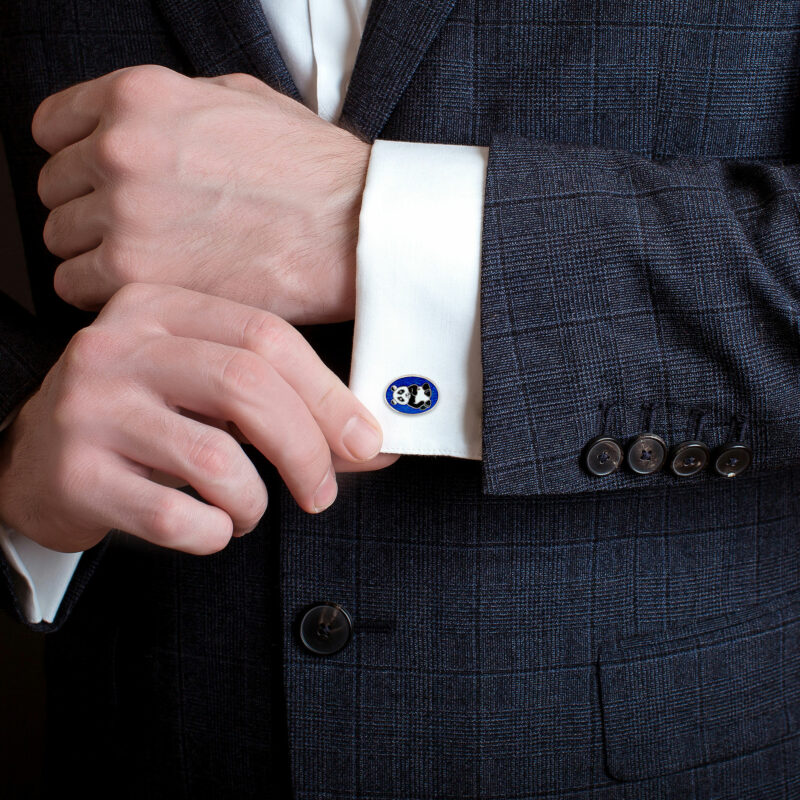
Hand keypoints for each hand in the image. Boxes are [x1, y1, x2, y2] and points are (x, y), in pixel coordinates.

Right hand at [0, 283, 396, 554]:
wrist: (32, 459)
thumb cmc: (143, 420)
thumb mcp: (204, 389)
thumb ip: (282, 402)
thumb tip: (372, 444)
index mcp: (161, 307)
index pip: (266, 335)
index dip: (328, 393)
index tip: (364, 441)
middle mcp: (119, 346)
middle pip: (245, 385)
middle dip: (305, 449)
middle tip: (321, 492)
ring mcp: (89, 409)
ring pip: (214, 459)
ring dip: (254, 501)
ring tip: (247, 510)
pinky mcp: (74, 474)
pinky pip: (174, 517)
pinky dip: (213, 534)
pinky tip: (209, 528)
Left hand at [33, 66, 370, 323]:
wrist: (355, 229)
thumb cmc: (313, 172)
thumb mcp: (243, 100)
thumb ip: (174, 106)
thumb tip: (142, 125)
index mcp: (140, 97)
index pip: (53, 128)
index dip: (76, 160)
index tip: (97, 185)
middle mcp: (120, 148)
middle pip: (54, 190)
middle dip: (87, 212)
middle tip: (135, 234)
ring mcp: (125, 212)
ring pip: (60, 243)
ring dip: (94, 258)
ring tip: (148, 269)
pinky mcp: (139, 274)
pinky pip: (78, 289)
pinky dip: (106, 296)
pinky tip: (152, 293)